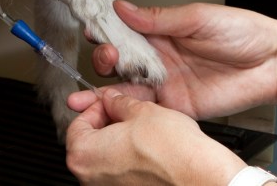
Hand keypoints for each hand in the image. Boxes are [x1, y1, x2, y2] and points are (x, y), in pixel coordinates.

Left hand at [66, 89, 245, 185]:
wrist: (198, 176)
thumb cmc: (171, 150)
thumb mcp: (141, 110)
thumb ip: (118, 102)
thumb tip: (112, 99)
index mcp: (83, 154)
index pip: (77, 123)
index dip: (97, 106)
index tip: (110, 101)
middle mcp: (89, 178)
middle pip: (89, 142)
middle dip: (107, 124)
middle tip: (127, 112)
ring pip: (105, 157)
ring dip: (119, 140)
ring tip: (141, 128)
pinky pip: (120, 172)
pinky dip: (129, 159)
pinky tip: (148, 148)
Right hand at [68, 1, 276, 119]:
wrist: (272, 64)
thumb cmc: (245, 33)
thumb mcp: (199, 17)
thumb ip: (159, 17)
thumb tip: (125, 8)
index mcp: (164, 30)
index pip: (125, 28)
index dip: (106, 27)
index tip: (92, 24)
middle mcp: (161, 56)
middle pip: (120, 58)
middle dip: (105, 56)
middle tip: (107, 54)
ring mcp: (166, 82)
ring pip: (126, 85)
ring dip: (106, 86)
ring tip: (96, 85)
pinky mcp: (175, 105)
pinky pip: (145, 108)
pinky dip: (125, 108)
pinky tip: (113, 105)